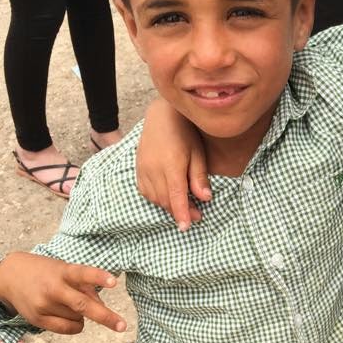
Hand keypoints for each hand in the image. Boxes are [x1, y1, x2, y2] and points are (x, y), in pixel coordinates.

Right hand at [0, 253, 125, 333]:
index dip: (99, 277)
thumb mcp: (64, 270)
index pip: (83, 273)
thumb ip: (84, 286)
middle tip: (122, 326)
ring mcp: (44, 306)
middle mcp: (53, 289)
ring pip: (79, 318)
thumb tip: (100, 307)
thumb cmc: (45, 272)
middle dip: (105, 316)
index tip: (113, 282)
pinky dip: (76, 324)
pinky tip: (68, 315)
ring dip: (82, 314)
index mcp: (62, 271)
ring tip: (67, 302)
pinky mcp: (38, 319)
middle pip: (83, 305)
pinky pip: (68, 329)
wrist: (9, 277)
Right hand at [136, 99, 210, 230]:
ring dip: (169, 206)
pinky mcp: (138, 168)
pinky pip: (145, 191)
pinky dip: (157, 198)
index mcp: (172, 165)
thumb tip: (205, 198)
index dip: (182, 213)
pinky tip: (168, 196)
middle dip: (180, 211)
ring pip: (155, 198)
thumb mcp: (198, 153)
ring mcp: (143, 169)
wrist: (161, 115)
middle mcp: (154, 169)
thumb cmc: (184, 132)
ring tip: (184, 205)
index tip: (186, 227)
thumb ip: (199, 177)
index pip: (176, 196)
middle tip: (196, 215)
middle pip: (166, 200)